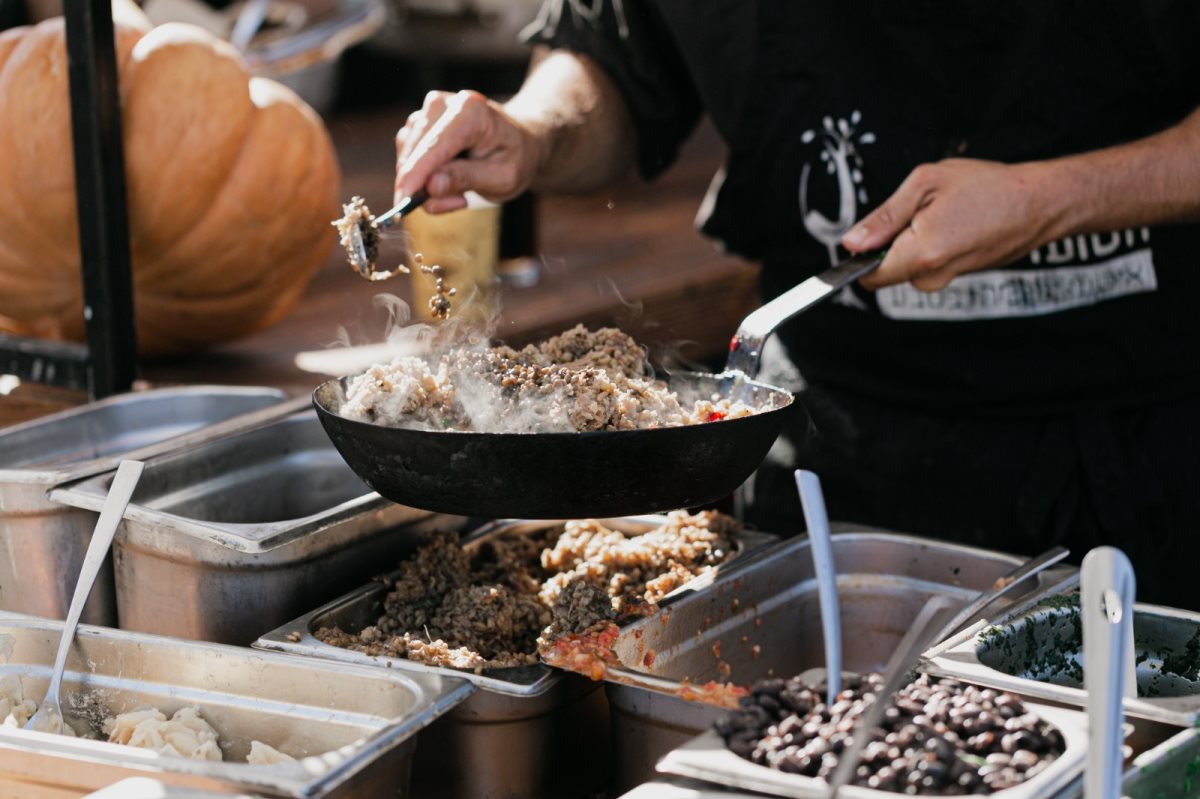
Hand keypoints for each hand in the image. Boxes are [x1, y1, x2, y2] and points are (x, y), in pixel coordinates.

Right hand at [394, 89, 542, 213]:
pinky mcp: (419, 124)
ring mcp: (428, 112)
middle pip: (416, 149)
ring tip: (460, 193)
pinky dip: (422, 178)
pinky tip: (448, 183)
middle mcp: (444, 104)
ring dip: (425, 184)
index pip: (435, 144)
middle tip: (457, 203)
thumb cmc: (515, 159)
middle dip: (423, 186)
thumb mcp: (503, 178)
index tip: (402, 200)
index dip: (416, 173)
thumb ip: (466, 179)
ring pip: (408, 155)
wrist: (518, 144)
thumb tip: (430, 186)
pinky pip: (408, 156)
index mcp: (470, 111)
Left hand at [841, 159, 1057, 291]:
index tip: (867, 235)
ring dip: (912, 239)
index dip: (859, 257)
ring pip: (906, 264)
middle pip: (885, 269)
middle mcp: (931, 277)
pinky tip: (954, 222)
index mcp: (920, 255)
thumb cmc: (987, 187)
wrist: (1039, 204)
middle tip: (919, 210)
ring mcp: (946, 279)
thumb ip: (883, 218)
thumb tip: (852, 243)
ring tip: (942, 213)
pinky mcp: (957, 275)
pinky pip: (927, 262)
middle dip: (890, 241)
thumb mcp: (925, 184)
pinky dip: (931, 242)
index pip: (867, 277)